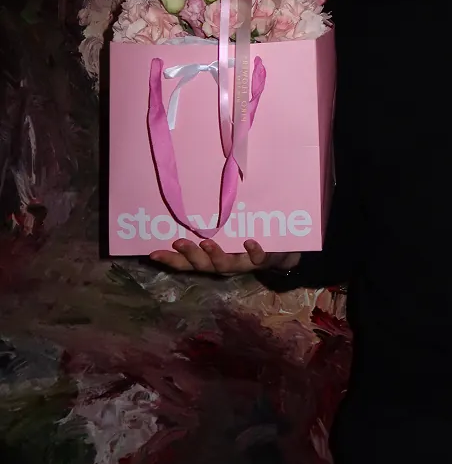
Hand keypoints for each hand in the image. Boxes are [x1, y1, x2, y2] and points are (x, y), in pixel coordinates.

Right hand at [150, 238, 301, 274]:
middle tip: (178, 243)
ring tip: (206, 243)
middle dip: (189, 256)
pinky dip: (253, 250)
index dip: (170, 260)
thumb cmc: (250, 239)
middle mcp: (226, 263)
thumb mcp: (229, 232)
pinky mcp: (264, 258)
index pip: (187, 262)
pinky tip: (248, 241)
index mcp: (214, 258)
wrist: (286, 254)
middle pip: (203, 265)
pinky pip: (258, 256)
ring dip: (214, 255)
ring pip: (225, 265)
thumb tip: (189, 198)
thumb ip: (213, 223)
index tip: (152, 253)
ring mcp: (244, 263)